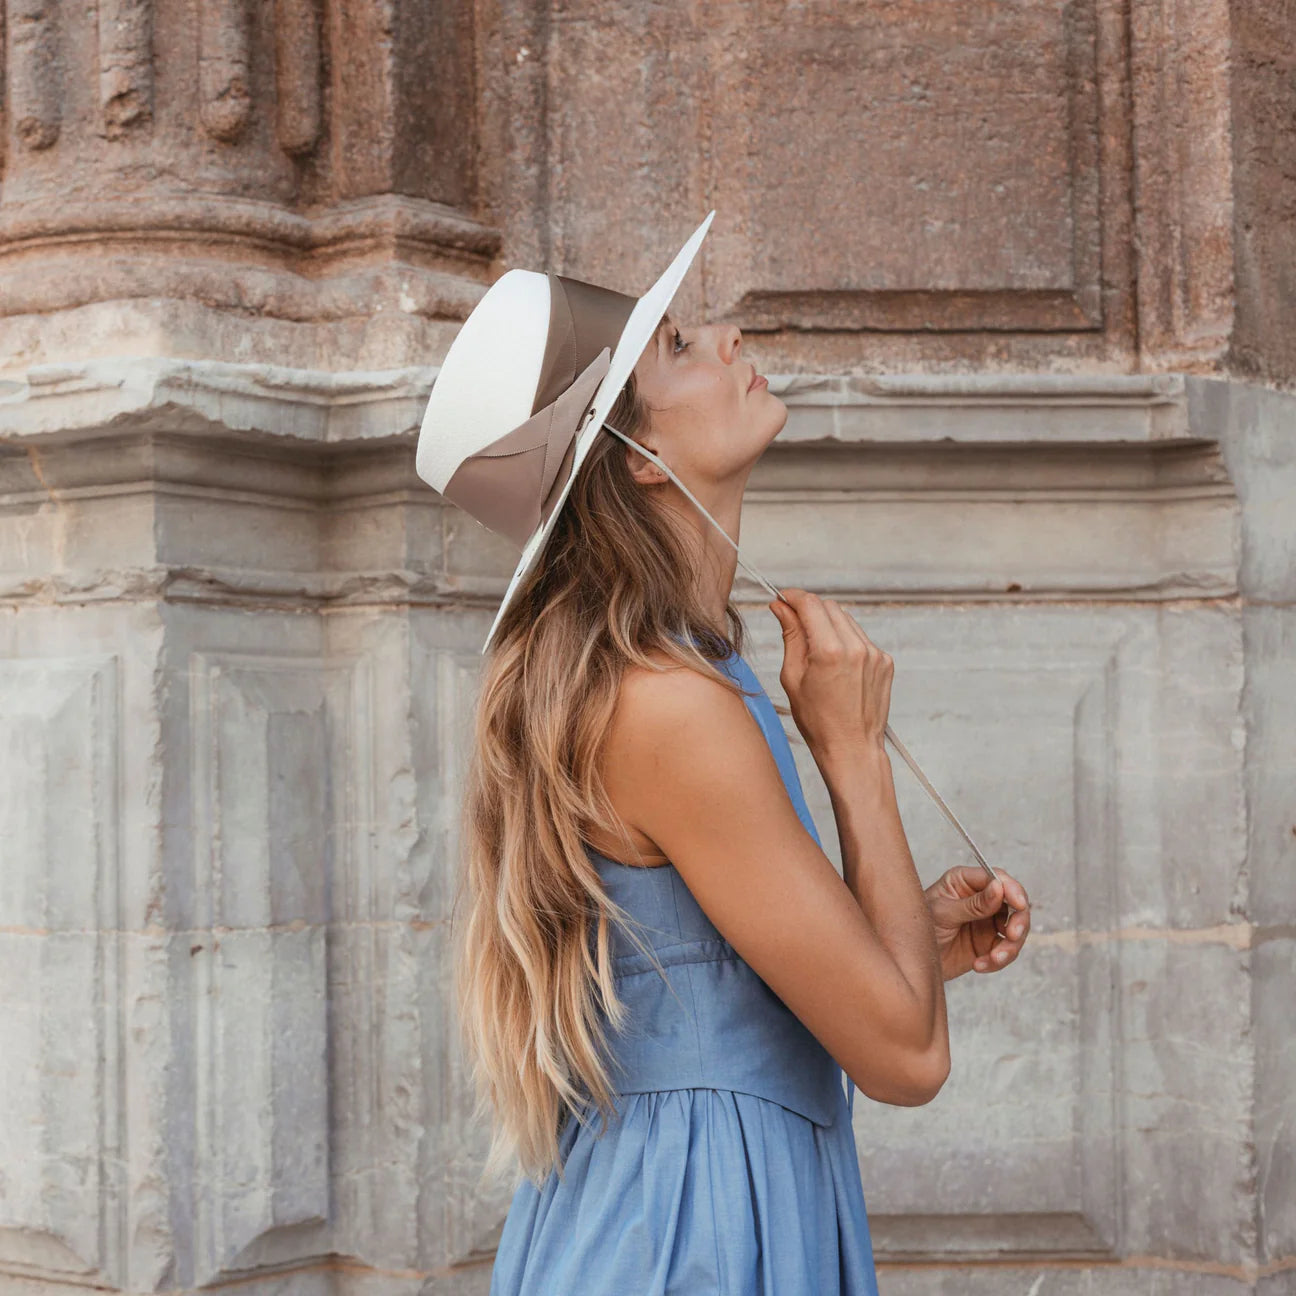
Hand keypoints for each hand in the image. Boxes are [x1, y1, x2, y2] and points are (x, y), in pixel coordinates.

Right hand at [768, 589, 891, 759]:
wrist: (852, 748)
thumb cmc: (818, 721)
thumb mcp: (793, 677)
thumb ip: (790, 636)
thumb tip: (781, 608)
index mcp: (830, 652)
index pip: (811, 604)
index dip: (793, 597)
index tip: (782, 598)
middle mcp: (856, 647)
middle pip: (829, 607)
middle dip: (809, 608)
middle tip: (793, 620)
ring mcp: (874, 654)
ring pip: (846, 620)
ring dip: (828, 624)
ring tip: (815, 648)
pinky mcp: (885, 661)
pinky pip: (861, 638)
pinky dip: (845, 640)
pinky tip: (836, 663)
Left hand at [924, 865, 1031, 980]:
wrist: (909, 960)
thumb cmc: (918, 927)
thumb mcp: (943, 913)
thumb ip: (973, 904)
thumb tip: (999, 888)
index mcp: (965, 881)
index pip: (997, 878)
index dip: (1012, 889)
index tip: (1019, 904)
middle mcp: (980, 899)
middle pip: (1014, 903)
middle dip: (1018, 920)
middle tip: (1013, 935)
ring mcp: (986, 922)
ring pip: (1015, 929)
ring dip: (1010, 946)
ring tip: (994, 958)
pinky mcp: (988, 944)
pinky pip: (1006, 951)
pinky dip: (998, 960)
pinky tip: (979, 965)